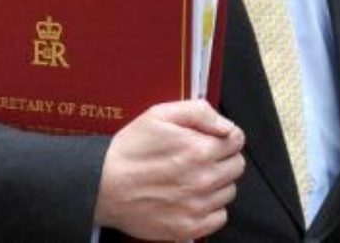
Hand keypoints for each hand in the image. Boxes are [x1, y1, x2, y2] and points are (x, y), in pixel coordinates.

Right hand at [94, 99, 245, 239]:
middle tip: (201, 156)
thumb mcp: (160, 114)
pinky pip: (220, 217)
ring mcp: (196, 207)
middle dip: (223, 157)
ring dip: (217, 182)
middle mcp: (203, 180)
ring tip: (192, 177)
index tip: (212, 138)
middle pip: (237, 166)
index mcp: (199, 149)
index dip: (224, 135)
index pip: (237, 141)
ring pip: (229, 191)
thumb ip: (198, 112)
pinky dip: (211, 207)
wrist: (102, 185)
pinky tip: (192, 197)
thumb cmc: (130, 148)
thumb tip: (225, 124)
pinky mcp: (188, 228)